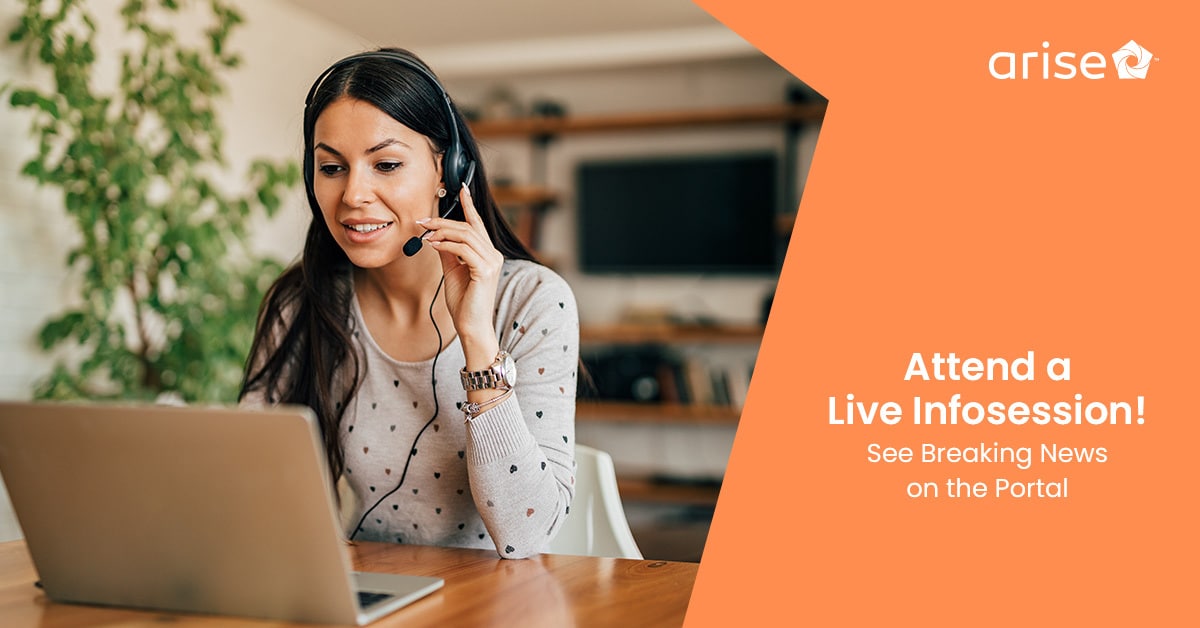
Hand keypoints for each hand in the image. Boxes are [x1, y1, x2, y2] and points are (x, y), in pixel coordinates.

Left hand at [418, 185, 502, 360]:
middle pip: (468, 227)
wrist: (471, 326)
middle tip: (422, 221)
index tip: (461, 189)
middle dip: (443, 221)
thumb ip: (448, 252)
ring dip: (441, 232)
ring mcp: (491, 262)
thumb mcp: (452, 271)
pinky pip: (463, 249)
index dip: (469, 205)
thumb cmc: (464, 303)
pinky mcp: (485, 270)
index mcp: (488, 254)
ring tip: (424, 234)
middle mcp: (493, 254)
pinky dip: (446, 245)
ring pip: (465, 235)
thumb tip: (437, 236)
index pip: (477, 224)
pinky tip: (433, 245)